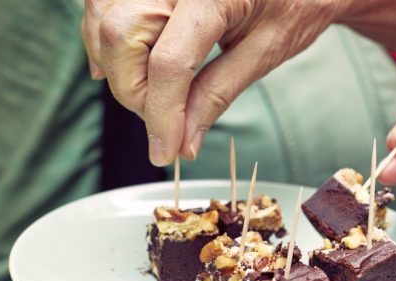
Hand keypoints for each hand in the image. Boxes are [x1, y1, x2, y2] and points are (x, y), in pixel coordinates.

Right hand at [82, 0, 346, 165]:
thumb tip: (182, 141)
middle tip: (163, 122)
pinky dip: (104, 37)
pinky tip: (121, 64)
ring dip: (115, 66)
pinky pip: (102, 4)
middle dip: (133, 91)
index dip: (161, 115)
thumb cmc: (294, 1)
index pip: (168, 62)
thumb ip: (217, 94)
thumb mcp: (264, 51)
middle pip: (120, 37)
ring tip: (150, 93)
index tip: (165, 152)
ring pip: (101, 19)